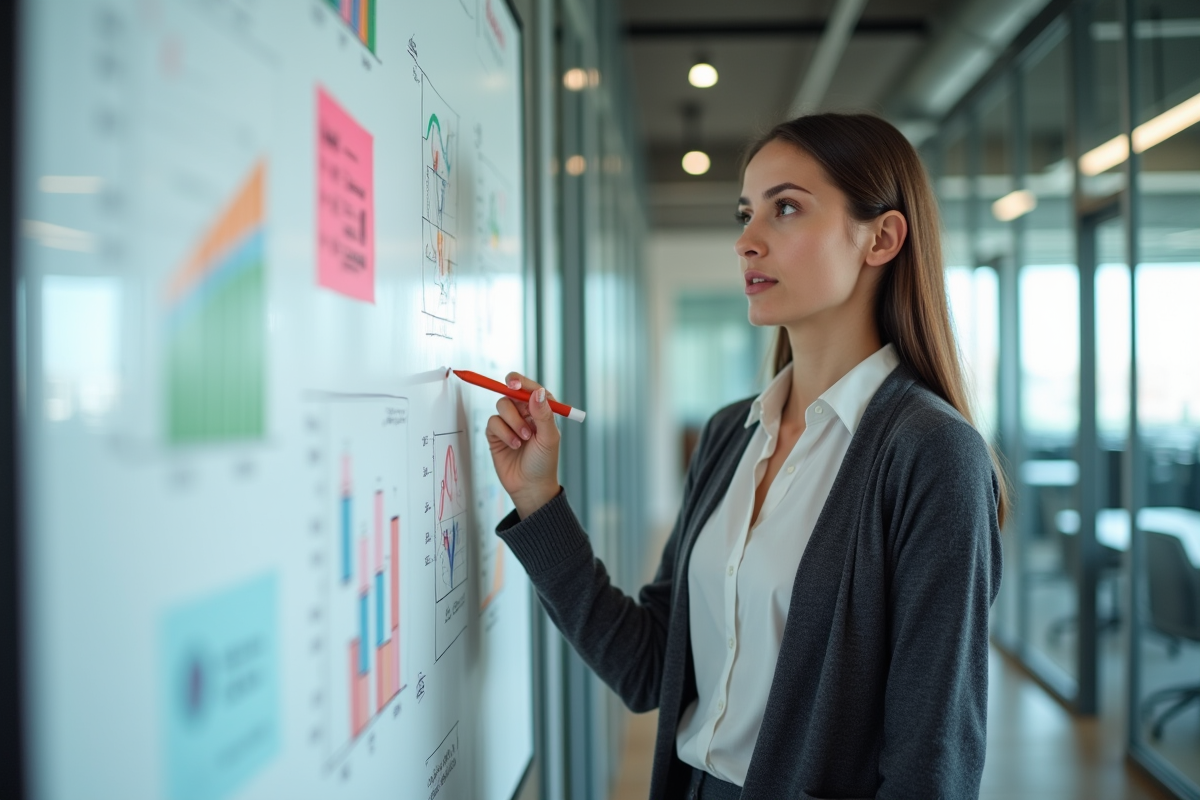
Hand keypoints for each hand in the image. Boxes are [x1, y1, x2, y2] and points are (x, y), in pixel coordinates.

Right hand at [485, 372, 560, 517]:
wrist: (530, 487)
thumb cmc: (544, 463)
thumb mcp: (549, 438)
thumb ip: (543, 414)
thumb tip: (537, 392)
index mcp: (541, 410)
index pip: (530, 388)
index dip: (520, 381)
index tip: (513, 383)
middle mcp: (525, 413)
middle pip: (511, 392)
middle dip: (513, 398)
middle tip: (514, 398)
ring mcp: (509, 423)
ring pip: (502, 406)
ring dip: (513, 422)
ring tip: (523, 439)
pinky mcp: (496, 434)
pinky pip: (493, 422)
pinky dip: (504, 432)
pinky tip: (514, 445)